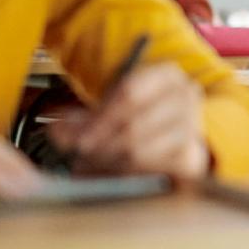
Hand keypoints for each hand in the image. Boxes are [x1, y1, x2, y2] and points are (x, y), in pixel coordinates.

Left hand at [45, 63, 207, 182]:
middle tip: (76, 156)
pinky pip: (151, 169)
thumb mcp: (113, 108)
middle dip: (98, 145)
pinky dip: (124, 174)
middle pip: (134, 125)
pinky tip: (107, 173)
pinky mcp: (192, 156)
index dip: (99, 118)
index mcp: (166, 74)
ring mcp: (192, 126)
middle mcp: (186, 96)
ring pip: (140, 150)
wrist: (175, 133)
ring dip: (107, 162)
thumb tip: (56, 129)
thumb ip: (84, 118)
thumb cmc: (142, 114)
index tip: (75, 138)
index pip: (130, 92)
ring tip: (86, 166)